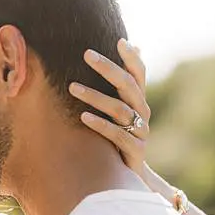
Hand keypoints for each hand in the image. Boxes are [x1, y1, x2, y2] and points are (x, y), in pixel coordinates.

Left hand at [72, 38, 150, 172]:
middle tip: (86, 54)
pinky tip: (83, 117)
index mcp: (139, 100)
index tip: (118, 41)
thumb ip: (119, 85)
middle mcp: (142, 112)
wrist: (128, 174)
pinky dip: (100, 125)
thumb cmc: (119, 135)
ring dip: (95, 96)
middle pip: (128, 86)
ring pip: (120, 109)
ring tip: (72, 87)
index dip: (132, 58)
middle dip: (108, 68)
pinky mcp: (135, 150)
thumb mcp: (119, 109)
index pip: (139, 73)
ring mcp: (140, 131)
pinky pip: (117, 135)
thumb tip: (128, 46)